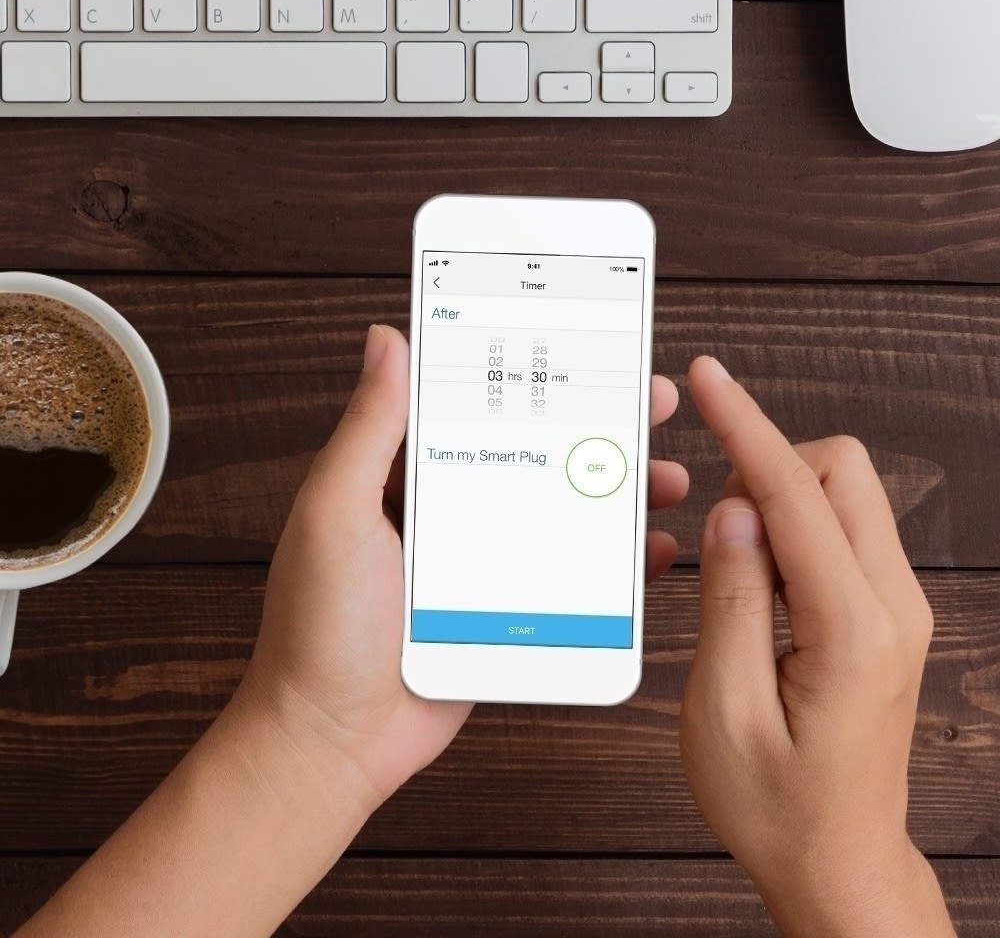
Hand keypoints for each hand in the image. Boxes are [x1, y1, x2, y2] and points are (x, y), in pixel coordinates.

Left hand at [243, 325, 688, 806]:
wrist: (333, 738)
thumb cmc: (319, 625)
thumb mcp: (335, 510)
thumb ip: (369, 428)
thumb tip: (385, 340)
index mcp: (404, 476)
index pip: (477, 404)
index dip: (531, 375)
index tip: (581, 349)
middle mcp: (447, 510)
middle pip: (534, 452)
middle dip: (596, 425)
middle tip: (651, 402)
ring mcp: (479, 562)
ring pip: (560, 510)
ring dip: (615, 490)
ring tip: (665, 475)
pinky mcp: (503, 612)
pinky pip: (567, 575)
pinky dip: (612, 561)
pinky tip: (650, 548)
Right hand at [679, 357, 953, 936]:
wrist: (838, 860)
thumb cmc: (776, 803)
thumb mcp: (723, 707)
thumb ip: (729, 599)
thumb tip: (733, 514)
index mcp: (852, 628)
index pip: (795, 494)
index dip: (744, 427)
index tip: (711, 381)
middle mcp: (892, 607)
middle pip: (840, 472)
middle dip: (767, 466)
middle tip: (713, 522)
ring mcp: (898, 610)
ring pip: (842, 497)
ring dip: (777, 503)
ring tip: (730, 569)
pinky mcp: (885, 617)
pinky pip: (839, 535)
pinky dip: (791, 532)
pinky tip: (755, 580)